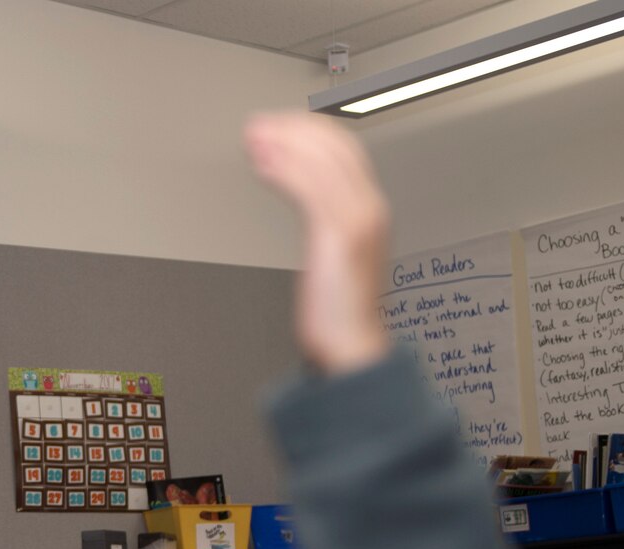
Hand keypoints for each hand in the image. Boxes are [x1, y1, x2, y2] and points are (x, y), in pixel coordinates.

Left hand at [244, 113, 390, 375]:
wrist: (352, 347)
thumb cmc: (339, 312)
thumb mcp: (335, 258)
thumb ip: (324, 226)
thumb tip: (301, 202)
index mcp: (370, 211)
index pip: (344, 152)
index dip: (309, 133)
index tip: (278, 127)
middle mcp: (369, 208)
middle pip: (333, 146)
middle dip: (293, 129)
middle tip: (258, 125)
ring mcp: (357, 219)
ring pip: (320, 160)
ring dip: (282, 143)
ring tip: (253, 137)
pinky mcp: (339, 234)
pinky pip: (309, 187)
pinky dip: (284, 168)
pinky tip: (263, 163)